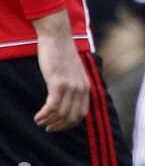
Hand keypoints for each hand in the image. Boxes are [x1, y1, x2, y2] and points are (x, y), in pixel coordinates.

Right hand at [34, 11, 89, 131]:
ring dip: (49, 121)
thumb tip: (68, 100)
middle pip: (72, 117)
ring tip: (39, 121)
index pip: (82, 114)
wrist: (57, 37)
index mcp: (86, 87)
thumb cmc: (62, 54)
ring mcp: (70, 86)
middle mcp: (81, 89)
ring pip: (61, 114)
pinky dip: (44, 114)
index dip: (70, 124)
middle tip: (48, 128)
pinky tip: (38, 116)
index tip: (58, 126)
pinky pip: (52, 106)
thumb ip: (74, 85)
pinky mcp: (58, 82)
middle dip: (59, 126)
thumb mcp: (73, 72)